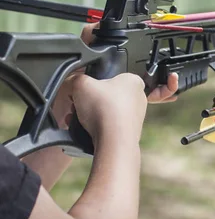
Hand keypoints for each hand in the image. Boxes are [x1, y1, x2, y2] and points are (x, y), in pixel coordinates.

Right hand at [51, 23, 178, 127]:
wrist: (114, 141)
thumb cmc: (105, 110)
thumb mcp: (81, 83)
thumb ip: (75, 78)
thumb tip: (72, 82)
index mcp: (133, 80)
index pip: (111, 76)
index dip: (94, 82)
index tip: (84, 89)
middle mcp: (138, 98)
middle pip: (106, 95)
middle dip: (90, 100)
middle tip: (79, 103)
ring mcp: (135, 116)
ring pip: (106, 111)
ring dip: (90, 115)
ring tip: (78, 118)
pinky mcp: (129, 131)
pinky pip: (108, 126)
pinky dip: (96, 127)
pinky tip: (84, 129)